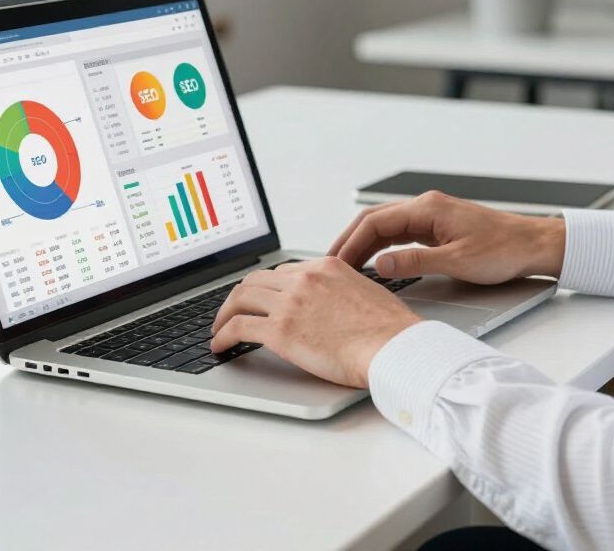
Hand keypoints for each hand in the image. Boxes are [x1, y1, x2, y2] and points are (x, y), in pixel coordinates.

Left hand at [209, 257, 423, 387]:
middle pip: (256, 280)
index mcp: (326, 267)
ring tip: (219, 328)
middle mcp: (304, 278)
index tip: (259, 299)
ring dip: (224, 313)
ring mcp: (290, 302)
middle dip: (240, 296)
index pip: (283, 271)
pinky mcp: (281, 330)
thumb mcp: (364, 292)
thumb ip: (339, 291)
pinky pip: (239, 327)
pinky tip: (220, 345)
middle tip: (232, 311)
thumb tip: (329, 307)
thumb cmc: (388, 330)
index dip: (266, 288)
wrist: (393, 347)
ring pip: (241, 298)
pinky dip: (223, 335)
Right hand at [328, 190, 565, 283]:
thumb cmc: (503, 250)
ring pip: (386, 226)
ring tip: (345, 266)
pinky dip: (382, 246)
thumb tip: (379, 264)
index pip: (375, 221)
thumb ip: (415, 262)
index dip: (351, 242)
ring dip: (364, 244)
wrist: (533, 245)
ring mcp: (431, 215)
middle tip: (330, 265)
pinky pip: (400, 233)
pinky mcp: (438, 227)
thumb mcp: (457, 261)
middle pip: (375, 220)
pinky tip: (374, 261)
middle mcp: (426, 206)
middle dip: (350, 241)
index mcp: (427, 208)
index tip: (334, 261)